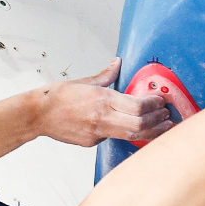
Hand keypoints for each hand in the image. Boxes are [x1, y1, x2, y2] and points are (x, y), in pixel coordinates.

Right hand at [33, 57, 172, 146]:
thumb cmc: (56, 97)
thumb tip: (117, 63)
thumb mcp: (84, 81)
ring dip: (151, 132)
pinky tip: (135, 129)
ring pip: (131, 135)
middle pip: (140, 124)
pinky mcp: (92, 142)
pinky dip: (127, 133)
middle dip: (158, 121)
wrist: (37, 115)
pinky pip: (114, 138)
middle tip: (167, 116)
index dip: (154, 104)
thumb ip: (106, 75)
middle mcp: (102, 117)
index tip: (161, 101)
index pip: (137, 105)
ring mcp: (97, 132)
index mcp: (102, 99)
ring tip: (162, 127)